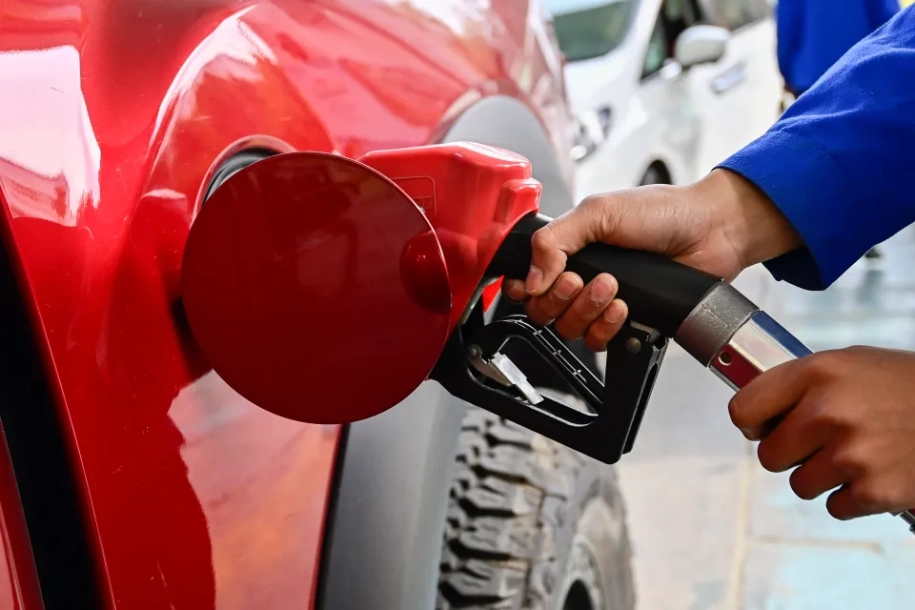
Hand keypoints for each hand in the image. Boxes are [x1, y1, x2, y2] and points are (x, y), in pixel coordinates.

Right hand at [501, 169, 801, 349]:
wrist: (711, 232)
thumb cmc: (663, 212)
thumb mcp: (599, 212)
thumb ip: (555, 240)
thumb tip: (531, 277)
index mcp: (569, 248)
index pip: (528, 279)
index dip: (526, 288)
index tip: (539, 283)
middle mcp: (582, 276)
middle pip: (543, 310)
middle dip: (561, 297)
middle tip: (583, 278)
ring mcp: (602, 301)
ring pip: (570, 328)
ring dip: (588, 309)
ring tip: (612, 286)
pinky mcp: (626, 321)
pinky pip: (599, 341)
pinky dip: (608, 326)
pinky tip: (624, 307)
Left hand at [730, 346, 914, 519]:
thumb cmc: (902, 386)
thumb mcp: (850, 364)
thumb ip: (800, 384)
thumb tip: (752, 414)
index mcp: (816, 373)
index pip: (743, 409)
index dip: (751, 423)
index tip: (762, 426)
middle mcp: (828, 412)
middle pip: (769, 455)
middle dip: (791, 453)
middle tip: (821, 442)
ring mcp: (851, 454)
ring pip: (800, 485)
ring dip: (823, 476)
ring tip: (856, 454)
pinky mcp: (874, 491)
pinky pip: (834, 506)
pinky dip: (852, 497)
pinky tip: (875, 472)